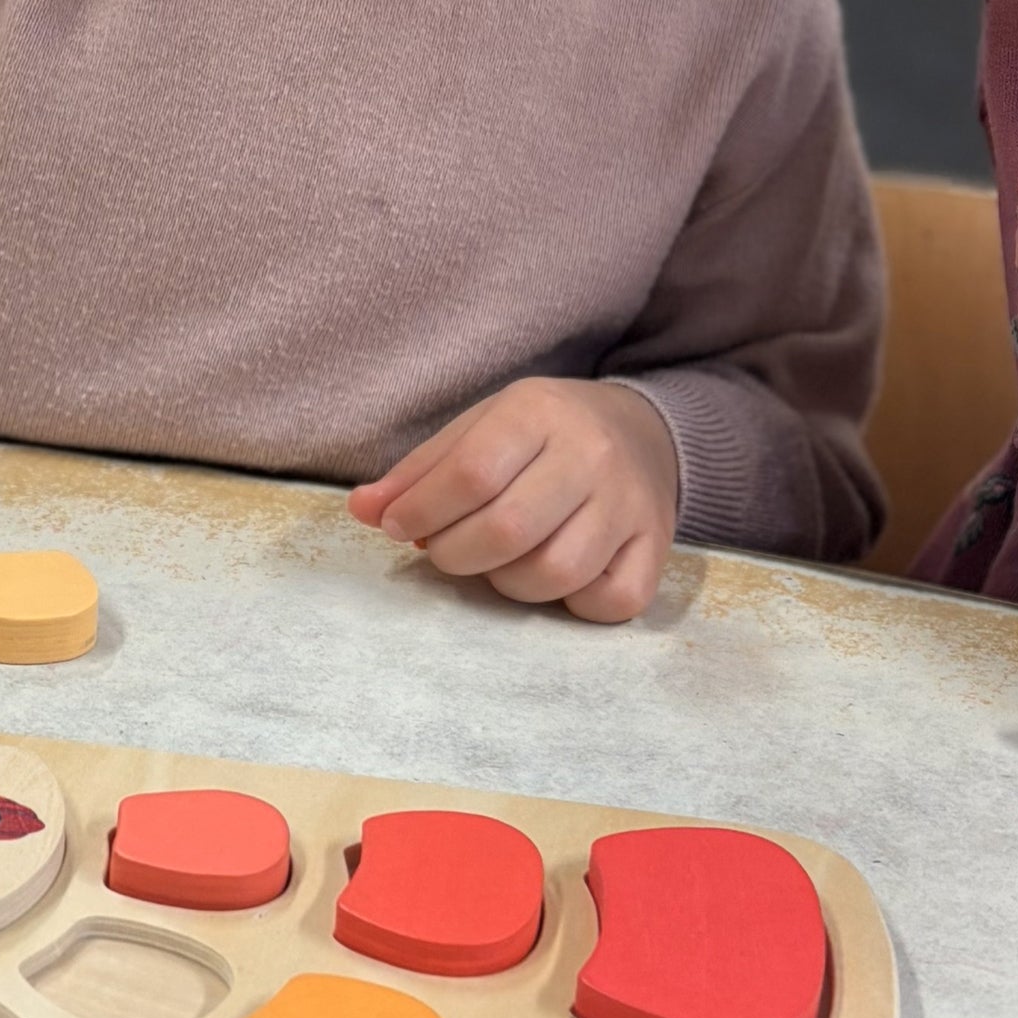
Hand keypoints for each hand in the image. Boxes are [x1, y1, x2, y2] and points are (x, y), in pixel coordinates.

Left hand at [350, 378, 679, 623]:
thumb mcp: (478, 429)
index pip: (470, 473)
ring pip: (555, 573)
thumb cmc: (542, 435)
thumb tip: (360, 510)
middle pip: (507, 530)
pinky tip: (552, 576)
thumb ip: (420, 471)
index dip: (420, 512)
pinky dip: (571, 604)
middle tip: (442, 550)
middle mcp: (591, 456)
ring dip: (505, 583)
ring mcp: (630, 506)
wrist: (643, 433)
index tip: (397, 527)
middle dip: (454, 554)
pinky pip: (609, 602)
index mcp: (538, 413)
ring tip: (494, 561)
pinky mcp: (657, 550)